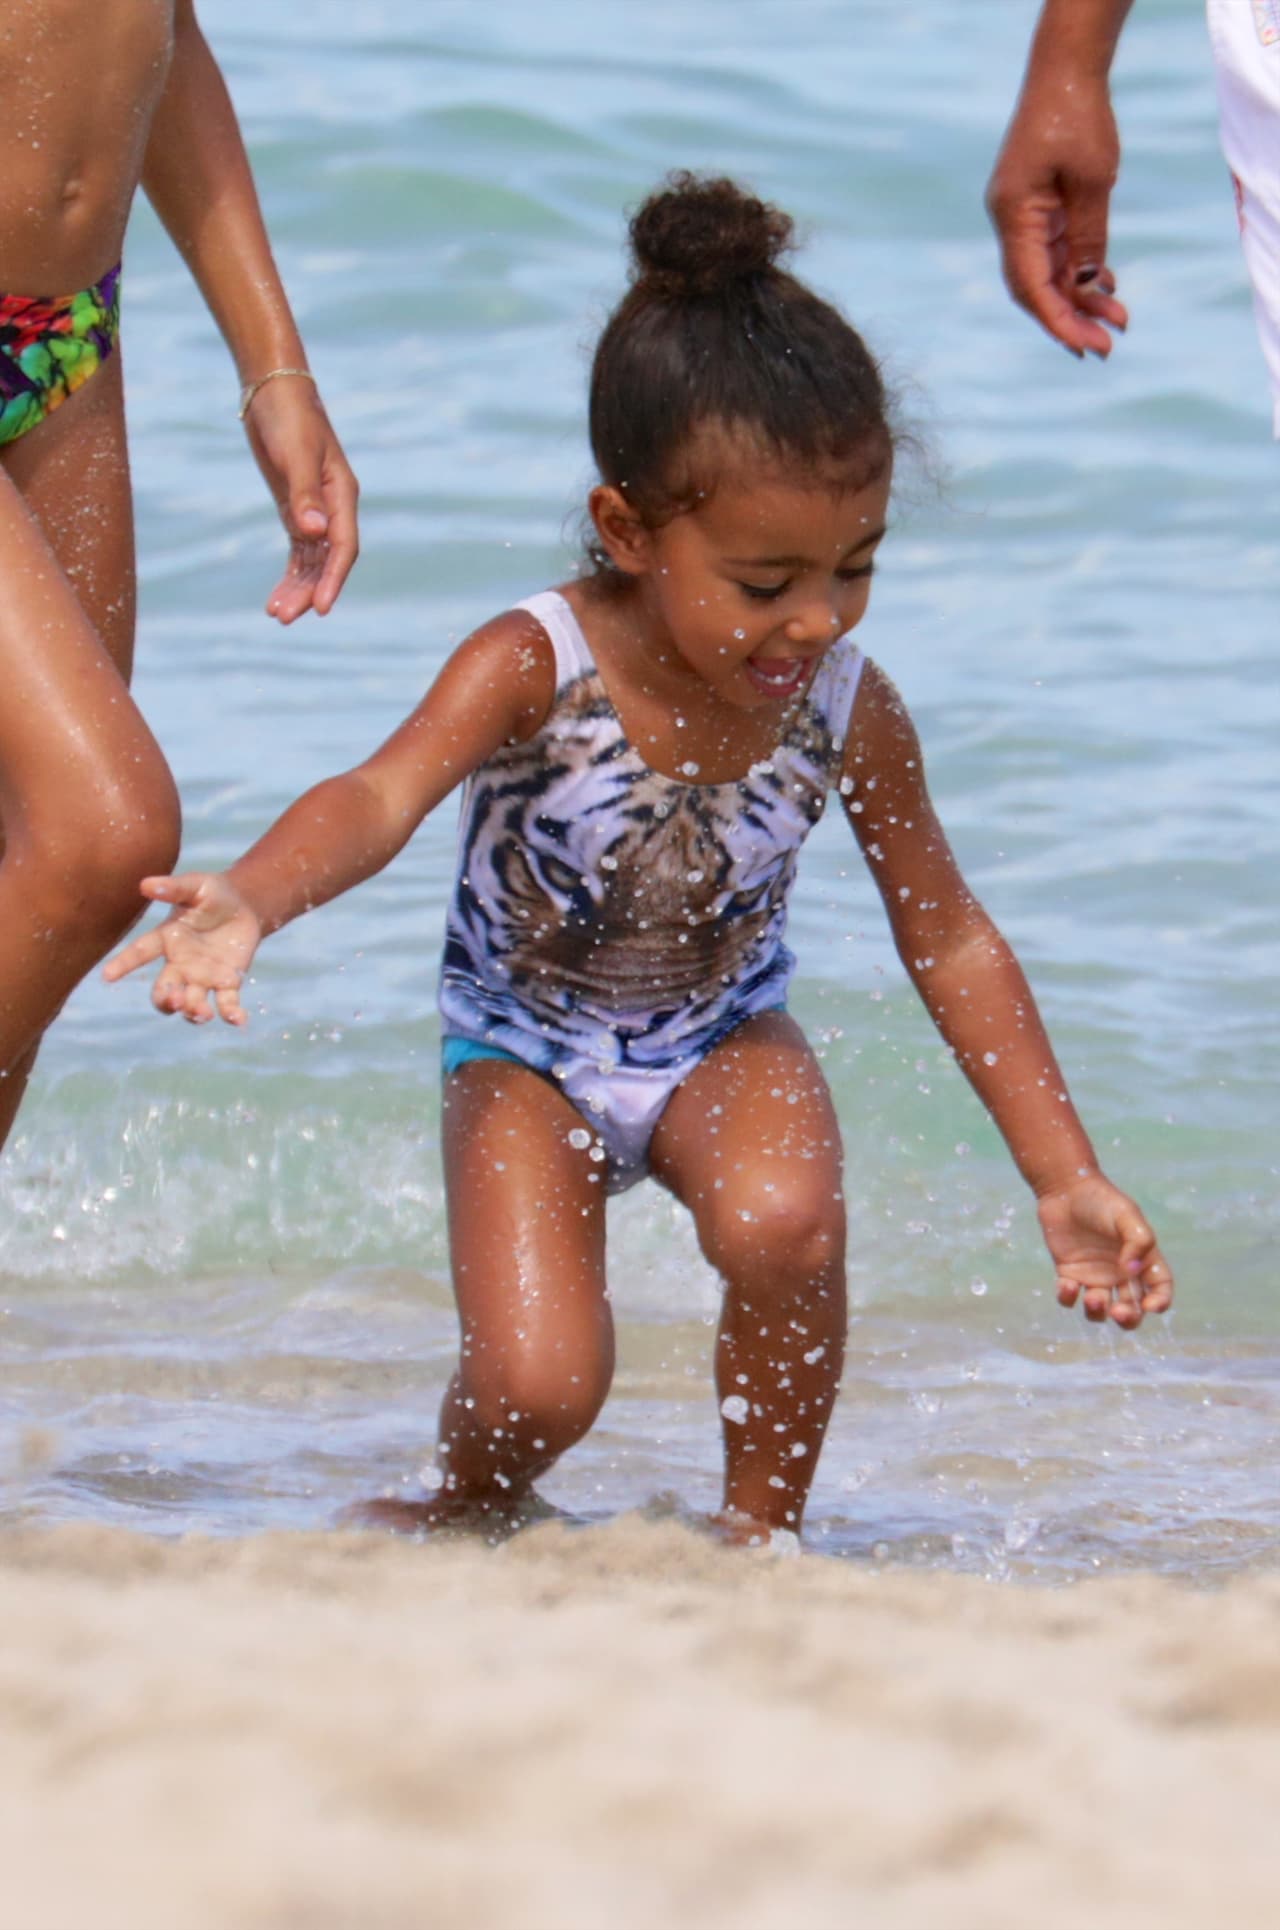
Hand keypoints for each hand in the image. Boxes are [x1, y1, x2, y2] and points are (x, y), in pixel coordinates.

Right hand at [102, 873, 262, 1025]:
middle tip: (175, 999)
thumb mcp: (195, 886)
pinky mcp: (228, 982)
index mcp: (167, 939)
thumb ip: (174, 888)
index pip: (141, 952)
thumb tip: (146, 884)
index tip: (106, 976)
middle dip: (166, 999)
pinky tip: (238, 1019)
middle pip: (164, 989)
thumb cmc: (213, 893)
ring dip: (193, 1012)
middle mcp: (181, 963)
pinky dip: (231, 1014)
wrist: (244, 906)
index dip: (123, 963)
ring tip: (203, 1013)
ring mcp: (203, 976)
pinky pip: (226, 1004)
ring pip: (191, 1003)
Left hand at [242, 375, 358, 623]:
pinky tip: (276, 596)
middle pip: (326, 561)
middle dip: (307, 591)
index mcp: (341, 494)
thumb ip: (304, 494)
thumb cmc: (288, 417)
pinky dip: (289, 574)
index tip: (320, 608)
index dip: (333, 578)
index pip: (343, 546)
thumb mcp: (295, 453)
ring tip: (276, 615)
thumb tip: (314, 532)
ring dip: (296, 588)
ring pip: (310, 561)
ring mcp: (314, 511)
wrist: (273, 393)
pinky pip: (297, 552)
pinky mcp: (295, 510)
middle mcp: (332, 508)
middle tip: (284, 618)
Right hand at [985, 75, 1129, 357]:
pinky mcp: (1039, 208)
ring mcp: (1023, 215)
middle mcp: (1011, 221)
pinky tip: (1105, 287)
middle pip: (1035, 288)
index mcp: (1012, 215)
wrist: (1065, 70)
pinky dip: (1078, 272)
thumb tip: (1085, 288)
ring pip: (1049, 273)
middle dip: (1070, 320)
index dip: (1057, 321)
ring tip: (1119, 320)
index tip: (1086, 347)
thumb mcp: (1092, 180)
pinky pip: (1056, 252)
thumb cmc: (1077, 115)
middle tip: (1106, 347)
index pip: (1030, 285)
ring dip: (1080, 299)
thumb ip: (1088, 237)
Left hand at [1037, 1172, 1172, 1328]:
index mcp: (1142, 1259)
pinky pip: (1069, 1297)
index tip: (1151, 1307)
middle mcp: (1120, 1273)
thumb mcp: (1127, 1215)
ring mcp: (1094, 1276)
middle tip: (1119, 1312)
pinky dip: (1068, 1298)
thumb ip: (1138, 1241)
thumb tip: (1131, 1271)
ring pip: (1100, 1310)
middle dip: (1128, 1319)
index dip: (1160, 1302)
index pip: (1160, 1288)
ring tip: (1093, 1299)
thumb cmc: (1102, 1200)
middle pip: (1131, 1309)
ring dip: (1097, 1313)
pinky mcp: (1069, 1274)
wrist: (1066, 1188)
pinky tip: (1067, 1284)